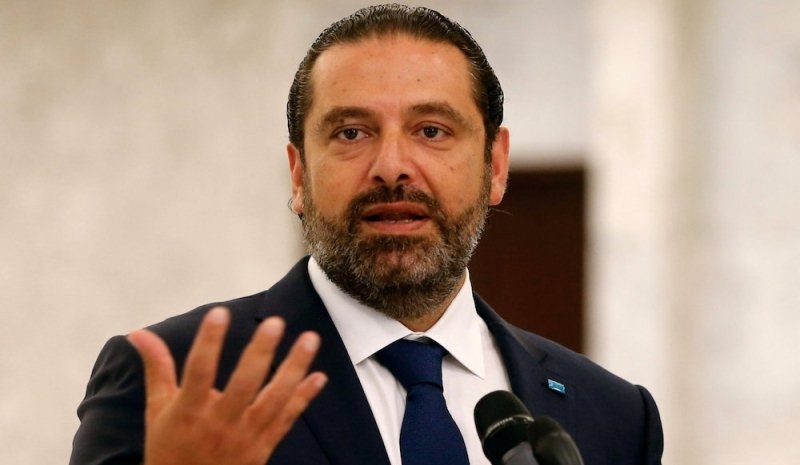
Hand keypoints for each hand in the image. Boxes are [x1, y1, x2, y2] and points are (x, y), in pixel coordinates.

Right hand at [127, 306, 326, 464]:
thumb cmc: (169, 448)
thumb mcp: (158, 408)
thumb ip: (157, 367)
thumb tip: (137, 333)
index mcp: (189, 411)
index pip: (198, 371)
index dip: (208, 342)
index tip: (219, 312)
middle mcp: (219, 423)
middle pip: (243, 384)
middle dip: (260, 353)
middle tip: (274, 322)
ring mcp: (245, 436)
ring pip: (274, 399)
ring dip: (294, 368)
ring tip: (310, 339)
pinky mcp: (263, 447)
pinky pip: (286, 419)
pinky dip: (304, 398)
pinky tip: (319, 376)